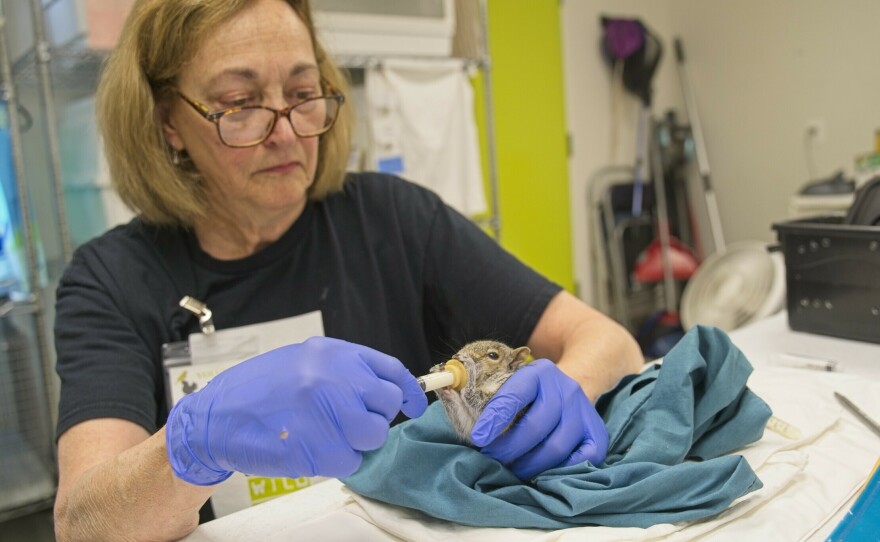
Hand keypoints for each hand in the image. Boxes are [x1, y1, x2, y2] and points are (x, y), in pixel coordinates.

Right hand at [165, 336, 426, 484]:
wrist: (214, 419)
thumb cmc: (258, 391)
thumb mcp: (302, 361)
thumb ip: (342, 370)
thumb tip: (379, 387)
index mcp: (332, 353)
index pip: (390, 370)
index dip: (407, 390)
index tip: (413, 405)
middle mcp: (336, 378)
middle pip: (386, 404)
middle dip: (372, 417)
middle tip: (347, 422)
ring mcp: (329, 413)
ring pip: (373, 435)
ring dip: (355, 441)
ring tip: (322, 434)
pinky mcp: (321, 448)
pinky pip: (350, 460)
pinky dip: (335, 460)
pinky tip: (308, 447)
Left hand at [470, 358, 607, 479]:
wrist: (570, 388)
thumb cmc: (531, 394)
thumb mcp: (514, 384)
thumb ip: (494, 400)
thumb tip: (469, 427)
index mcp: (539, 373)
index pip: (515, 395)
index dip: (495, 419)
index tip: (478, 439)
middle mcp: (565, 389)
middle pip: (535, 427)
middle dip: (508, 449)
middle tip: (491, 458)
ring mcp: (583, 411)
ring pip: (556, 448)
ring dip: (529, 465)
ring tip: (512, 469)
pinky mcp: (597, 433)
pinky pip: (581, 460)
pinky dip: (559, 470)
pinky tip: (542, 471)